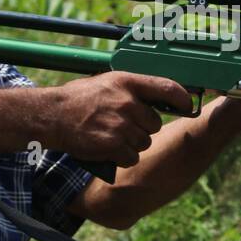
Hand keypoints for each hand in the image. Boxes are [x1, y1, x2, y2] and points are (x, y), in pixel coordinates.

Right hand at [44, 72, 193, 167]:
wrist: (53, 115)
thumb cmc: (79, 98)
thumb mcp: (108, 82)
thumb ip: (133, 89)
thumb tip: (160, 99)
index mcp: (127, 82)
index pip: (168, 88)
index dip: (183, 99)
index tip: (187, 106)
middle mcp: (128, 103)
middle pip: (155, 123)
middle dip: (143, 128)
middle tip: (124, 126)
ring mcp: (121, 125)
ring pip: (144, 142)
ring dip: (132, 144)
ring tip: (112, 136)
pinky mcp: (114, 146)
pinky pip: (132, 157)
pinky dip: (123, 158)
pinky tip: (109, 149)